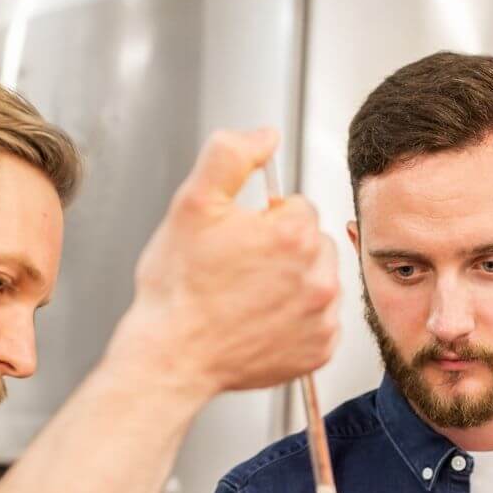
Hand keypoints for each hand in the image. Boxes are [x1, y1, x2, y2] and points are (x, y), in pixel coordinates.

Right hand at [112, 128, 340, 399]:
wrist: (171, 357)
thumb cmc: (177, 289)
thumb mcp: (192, 204)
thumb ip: (231, 155)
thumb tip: (266, 135)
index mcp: (294, 234)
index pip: (297, 207)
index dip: (263, 221)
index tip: (238, 243)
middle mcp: (318, 277)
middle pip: (313, 244)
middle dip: (284, 252)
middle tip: (240, 273)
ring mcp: (321, 318)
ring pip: (319, 281)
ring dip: (294, 285)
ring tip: (250, 299)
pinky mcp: (319, 351)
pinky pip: (320, 323)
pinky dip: (298, 323)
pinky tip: (263, 324)